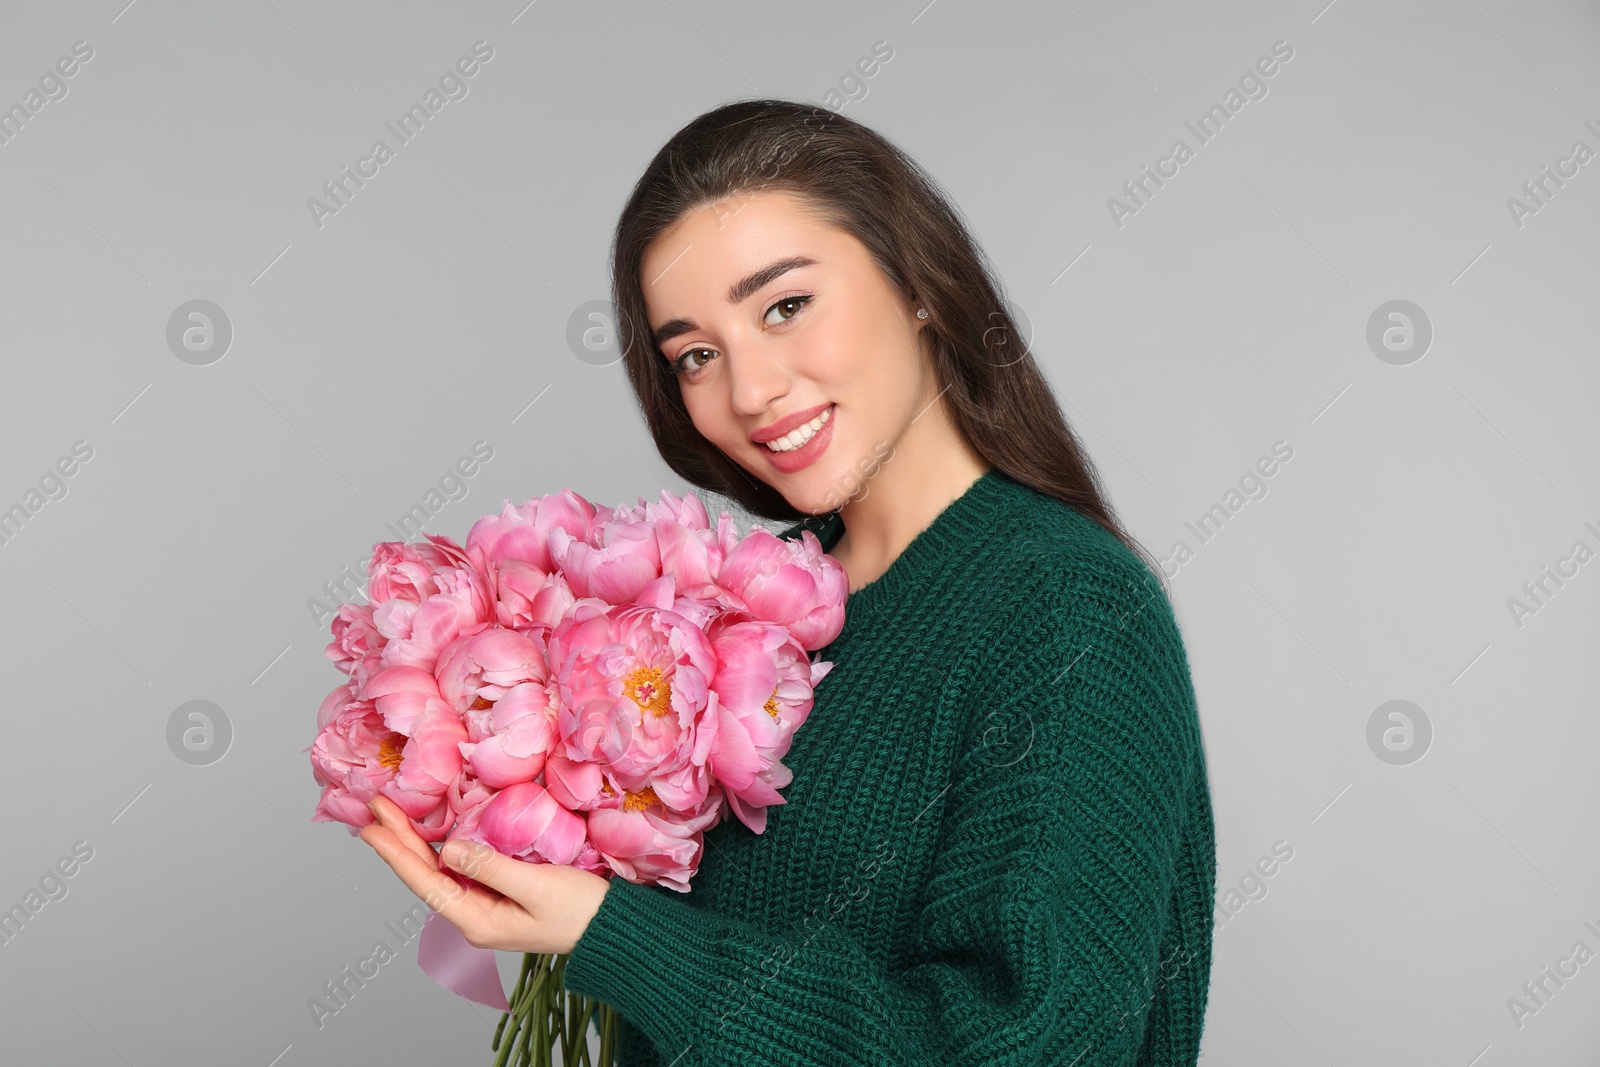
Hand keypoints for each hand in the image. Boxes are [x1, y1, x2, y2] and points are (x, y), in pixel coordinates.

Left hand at [359, 794, 610, 954]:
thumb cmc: (580, 910)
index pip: (425, 882)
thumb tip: (449, 849)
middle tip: (374, 807)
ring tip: (392, 815)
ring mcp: (486, 907)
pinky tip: (432, 832)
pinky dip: (442, 847)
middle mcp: (474, 916)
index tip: (372, 827)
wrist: (610, 930)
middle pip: (427, 874)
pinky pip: (461, 869)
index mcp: (477, 921)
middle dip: (400, 840)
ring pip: (440, 870)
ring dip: (416, 842)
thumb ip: (491, 867)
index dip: (396, 853)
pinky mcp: (500, 896)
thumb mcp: (537, 886)